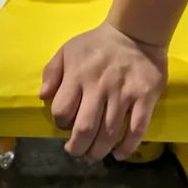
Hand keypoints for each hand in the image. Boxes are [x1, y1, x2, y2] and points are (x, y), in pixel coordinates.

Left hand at [41, 21, 167, 159]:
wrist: (135, 32)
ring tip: (94, 154)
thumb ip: (52, 72)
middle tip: (77, 152)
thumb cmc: (97, 44)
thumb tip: (43, 96)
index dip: (60, 124)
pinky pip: (136, 129)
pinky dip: (127, 147)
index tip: (65, 126)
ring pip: (109, 134)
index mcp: (78, 76)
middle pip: (85, 129)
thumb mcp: (68, 49)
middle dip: (78, 148)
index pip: (62, 111)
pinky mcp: (144, 97)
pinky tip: (119, 153)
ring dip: (99, 151)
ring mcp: (123, 94)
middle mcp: (99, 87)